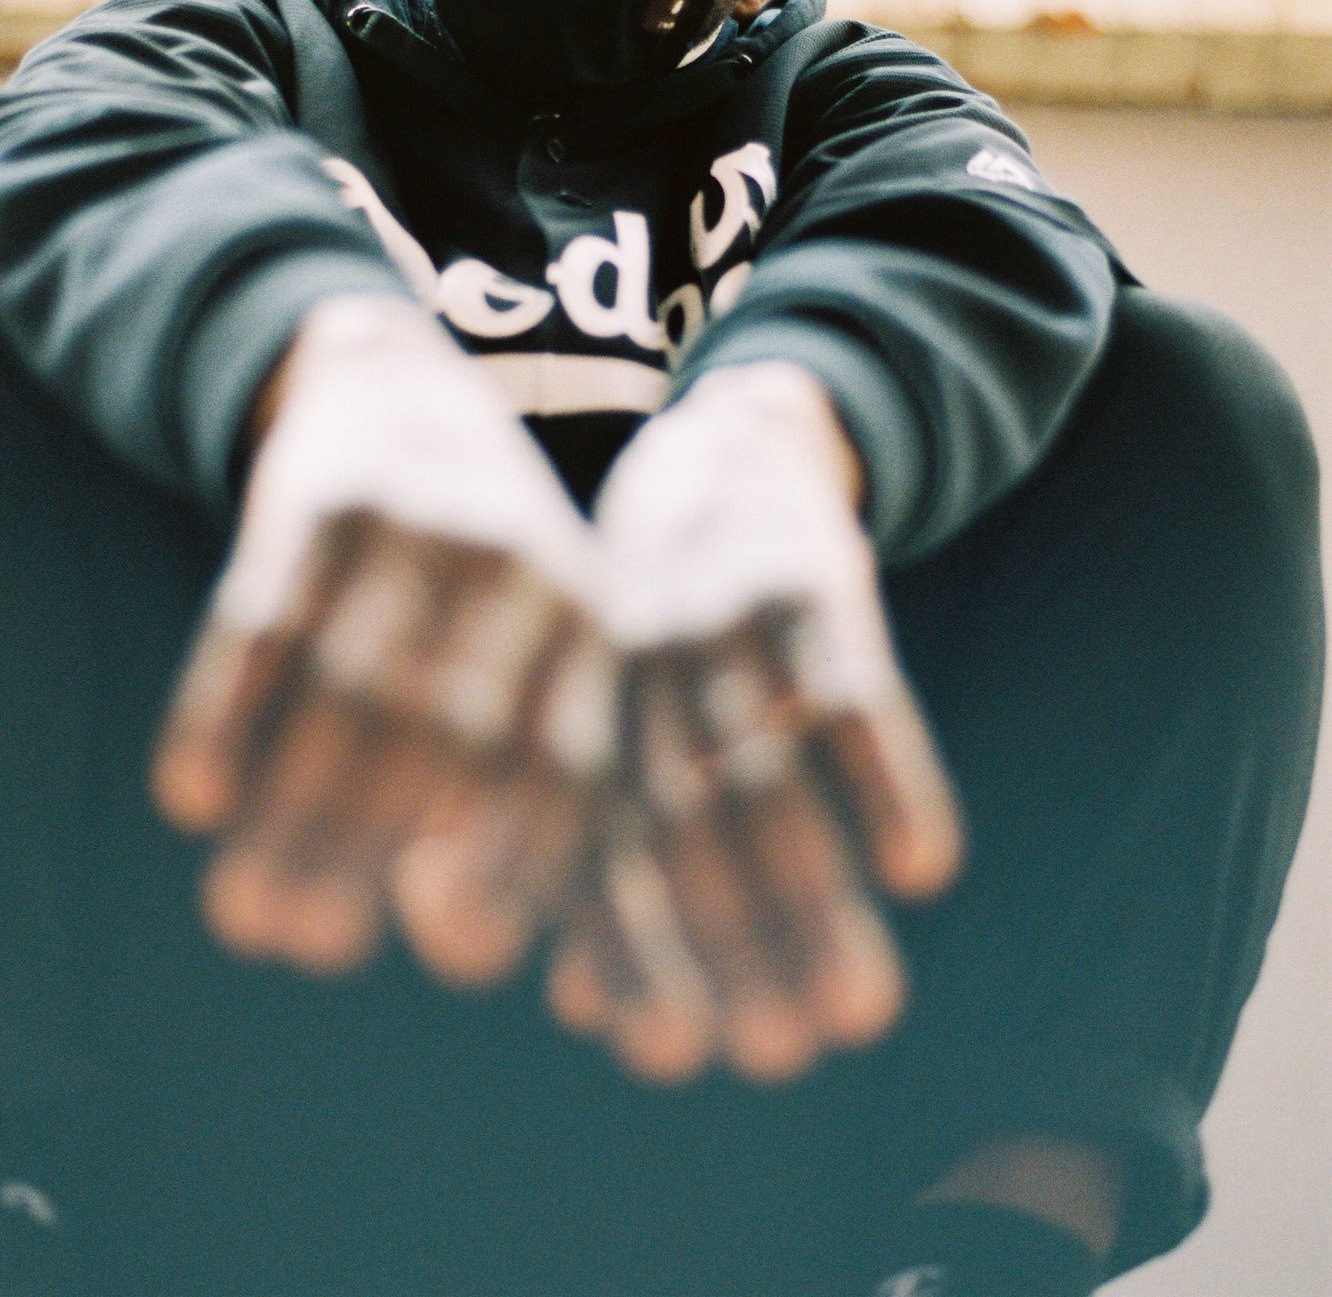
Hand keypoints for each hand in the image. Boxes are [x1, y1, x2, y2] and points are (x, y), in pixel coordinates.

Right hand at [152, 294, 615, 977]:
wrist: (394, 379)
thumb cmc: (480, 565)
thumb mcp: (546, 637)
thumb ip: (528, 773)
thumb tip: (472, 953)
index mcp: (590, 617)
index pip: (571, 756)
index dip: (515, 856)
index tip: (455, 954)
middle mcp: (515, 567)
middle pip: (450, 731)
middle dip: (376, 848)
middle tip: (312, 947)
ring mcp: (415, 522)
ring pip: (349, 686)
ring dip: (292, 808)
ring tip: (245, 915)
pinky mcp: (317, 495)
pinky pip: (267, 613)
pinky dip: (226, 708)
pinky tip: (193, 798)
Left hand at [549, 363, 962, 1080]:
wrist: (728, 439)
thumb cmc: (656, 611)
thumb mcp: (600, 705)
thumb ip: (583, 847)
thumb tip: (573, 1011)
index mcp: (576, 700)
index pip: (593, 838)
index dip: (631, 949)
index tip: (669, 1058)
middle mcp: (636, 663)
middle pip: (679, 816)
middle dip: (726, 943)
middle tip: (776, 1058)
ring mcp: (723, 616)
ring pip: (766, 769)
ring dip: (812, 890)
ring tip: (864, 1010)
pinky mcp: (810, 577)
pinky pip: (851, 684)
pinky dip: (887, 774)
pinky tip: (924, 868)